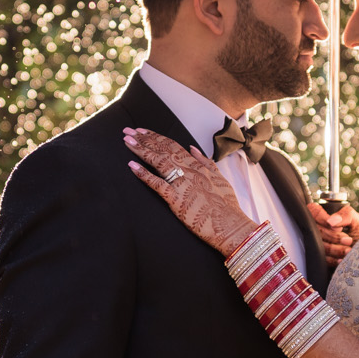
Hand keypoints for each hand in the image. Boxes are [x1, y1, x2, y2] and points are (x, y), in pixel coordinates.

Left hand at [123, 128, 257, 254]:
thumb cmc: (227, 206)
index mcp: (198, 165)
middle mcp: (189, 170)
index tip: (142, 131)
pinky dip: (143, 174)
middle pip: (162, 149)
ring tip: (127, 141)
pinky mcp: (176, 199)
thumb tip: (192, 147)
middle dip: (144, 139)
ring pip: (158, 161)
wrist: (231, 226)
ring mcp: (182, 183)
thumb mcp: (220, 178)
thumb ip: (206, 162)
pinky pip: (156, 184)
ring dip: (141, 150)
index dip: (156, 137)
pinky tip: (131, 166)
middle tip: (127, 131)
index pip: (173, 145)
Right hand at [308, 199, 358, 264]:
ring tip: (348, 250)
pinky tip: (341, 259)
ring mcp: (317, 242)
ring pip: (318, 245)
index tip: (338, 227)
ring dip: (335, 249)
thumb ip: (346, 215)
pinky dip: (332, 260)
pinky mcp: (321, 256)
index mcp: (324, 216)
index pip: (314, 211)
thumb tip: (331, 221)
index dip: (323, 219)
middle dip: (334, 237)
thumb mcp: (356, 220)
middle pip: (316, 231)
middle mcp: (317, 228)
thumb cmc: (357, 232)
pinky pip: (322, 258)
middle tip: (349, 240)